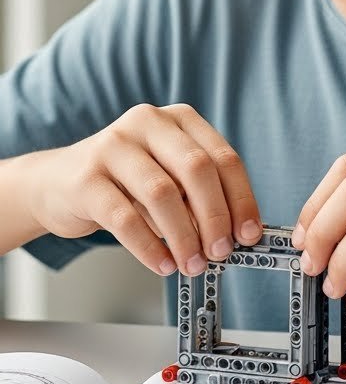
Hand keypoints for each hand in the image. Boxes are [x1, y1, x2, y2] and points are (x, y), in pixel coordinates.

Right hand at [26, 103, 262, 276]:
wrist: (58, 182)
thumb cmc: (125, 181)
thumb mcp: (169, 176)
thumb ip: (199, 195)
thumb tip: (237, 234)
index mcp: (178, 119)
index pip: (223, 158)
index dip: (241, 199)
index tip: (248, 235)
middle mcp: (147, 122)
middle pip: (196, 169)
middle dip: (215, 217)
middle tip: (220, 252)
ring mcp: (113, 145)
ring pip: (162, 193)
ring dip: (184, 237)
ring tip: (191, 264)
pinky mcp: (86, 178)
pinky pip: (125, 218)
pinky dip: (149, 247)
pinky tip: (162, 264)